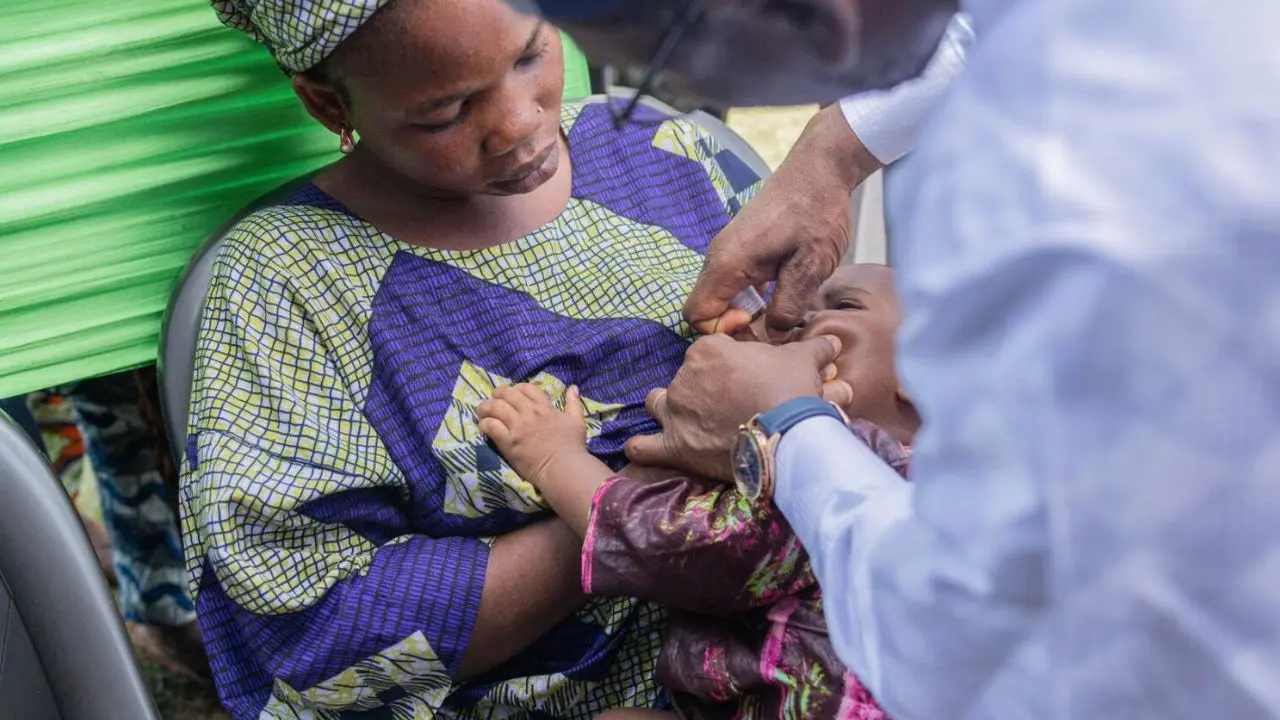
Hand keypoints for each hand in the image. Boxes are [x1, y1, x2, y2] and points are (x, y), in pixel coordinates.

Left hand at [477, 384, 588, 488]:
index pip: (527, 388)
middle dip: (497, 394)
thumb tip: (573, 387)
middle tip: (493, 400)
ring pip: (495, 407)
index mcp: (544, 407)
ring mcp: (517, 427)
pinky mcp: (508, 442)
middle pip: (508, 394)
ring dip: (486, 407)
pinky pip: (491, 426)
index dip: (517, 388)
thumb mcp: (577, 421)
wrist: (563, 468)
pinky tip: (483, 426)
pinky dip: (484, 423)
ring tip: (482, 411)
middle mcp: (529, 413)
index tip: (513, 394)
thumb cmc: (572, 446)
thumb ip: (573, 403)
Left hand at [625, 334, 850, 480]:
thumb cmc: (790, 391)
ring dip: (666, 408)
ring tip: (683, 417)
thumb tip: (831, 340)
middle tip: (727, 402)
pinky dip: (642, 448)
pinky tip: (642, 448)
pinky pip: (644, 447)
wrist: (786, 436)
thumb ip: (814, 347)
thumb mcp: (804, 360)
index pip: (710, 350)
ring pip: (657, 403)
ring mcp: (675, 412)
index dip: (727, 362)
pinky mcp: (674, 446)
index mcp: (708, 350)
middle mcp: (684, 376)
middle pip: (686, 377)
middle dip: (702, 387)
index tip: (743, 376)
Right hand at [683, 104, 881, 339]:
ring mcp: (728, 252)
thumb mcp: (810, 265)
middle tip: (774, 325)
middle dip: (735, 327)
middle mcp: (718, 258)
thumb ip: (787, 305)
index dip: (723, 330)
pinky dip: (751, 298)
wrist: (820, 169)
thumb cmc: (816, 211)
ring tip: (781, 311)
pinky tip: (782, 294)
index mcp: (727, 262)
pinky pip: (733, 284)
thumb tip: (773, 336)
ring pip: (720, 297)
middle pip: (705, 308)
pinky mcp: (741, 249)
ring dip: (745, 312)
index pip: (695, 315)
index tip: (757, 323)